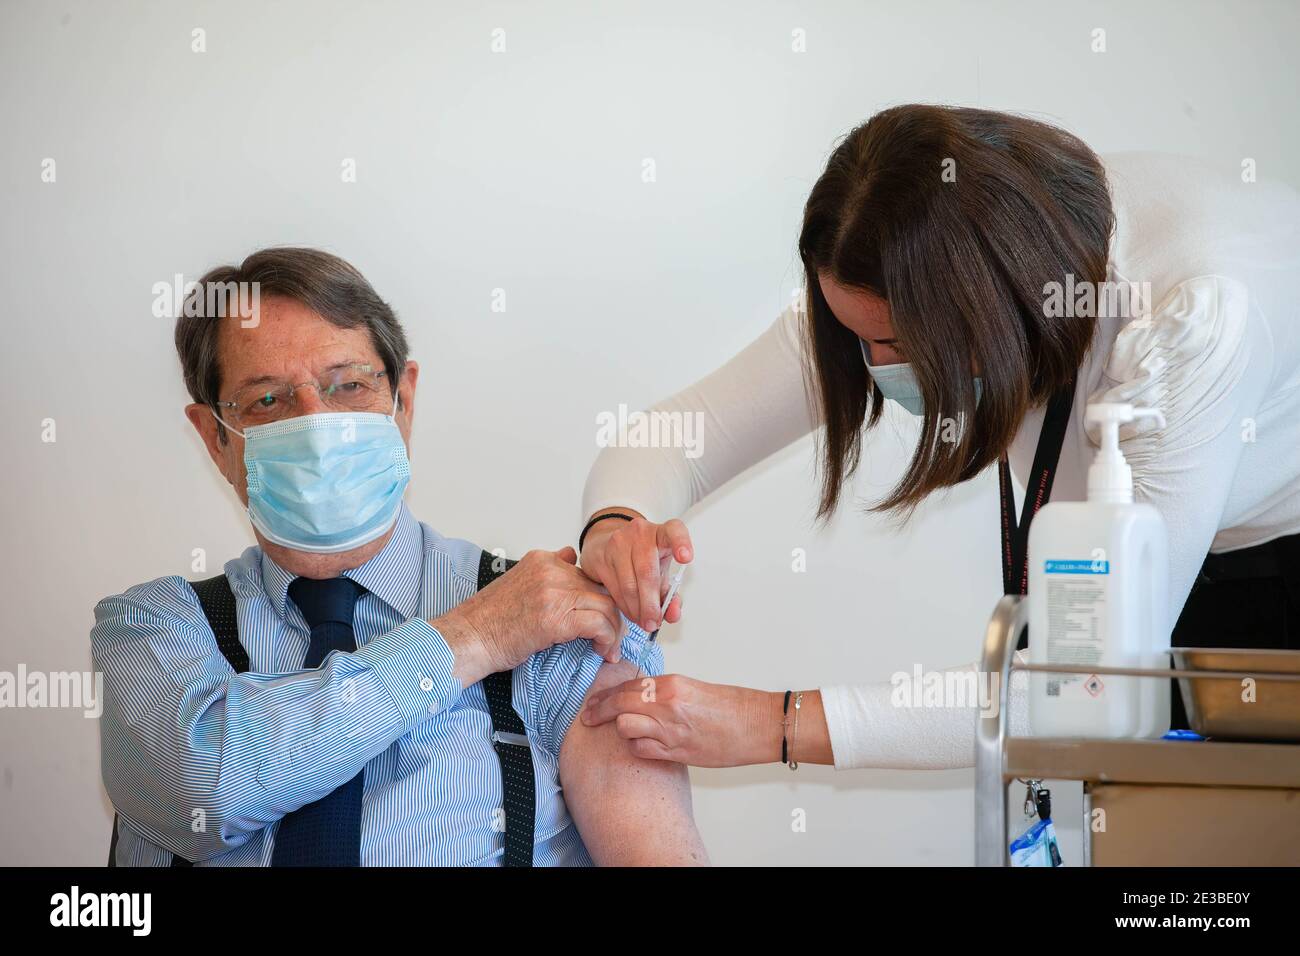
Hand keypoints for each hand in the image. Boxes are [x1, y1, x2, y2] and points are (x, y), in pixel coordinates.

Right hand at [433, 547, 623, 684]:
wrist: (468, 638)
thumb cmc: (490, 619)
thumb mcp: (520, 581)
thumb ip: (549, 571)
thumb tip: (571, 556)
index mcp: (543, 560)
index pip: (589, 573)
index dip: (602, 597)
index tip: (606, 617)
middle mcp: (552, 570)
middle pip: (602, 588)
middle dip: (614, 615)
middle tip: (614, 637)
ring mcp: (554, 592)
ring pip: (607, 606)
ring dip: (614, 631)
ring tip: (609, 648)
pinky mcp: (555, 619)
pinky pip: (598, 625)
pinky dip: (607, 640)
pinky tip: (602, 652)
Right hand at [578, 514, 692, 632]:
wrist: (608, 545)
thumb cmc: (642, 559)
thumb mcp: (661, 572)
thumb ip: (671, 595)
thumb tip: (673, 614)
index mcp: (662, 533)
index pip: (674, 531)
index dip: (681, 543)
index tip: (686, 558)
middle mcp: (640, 533)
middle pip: (647, 572)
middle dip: (651, 604)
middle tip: (653, 622)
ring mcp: (618, 543)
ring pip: (629, 584)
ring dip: (637, 609)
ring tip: (643, 621)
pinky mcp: (602, 557)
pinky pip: (615, 588)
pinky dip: (625, 606)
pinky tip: (631, 611)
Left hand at [579, 674, 782, 767]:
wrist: (757, 725)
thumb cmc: (732, 707)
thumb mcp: (693, 690)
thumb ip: (664, 693)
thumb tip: (640, 698)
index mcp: (671, 684)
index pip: (627, 686)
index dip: (606, 694)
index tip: (595, 700)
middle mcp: (667, 704)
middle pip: (619, 705)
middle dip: (598, 711)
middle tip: (588, 717)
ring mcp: (671, 730)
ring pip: (625, 727)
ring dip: (621, 729)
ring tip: (622, 732)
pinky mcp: (677, 752)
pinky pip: (642, 750)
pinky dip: (637, 747)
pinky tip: (641, 745)